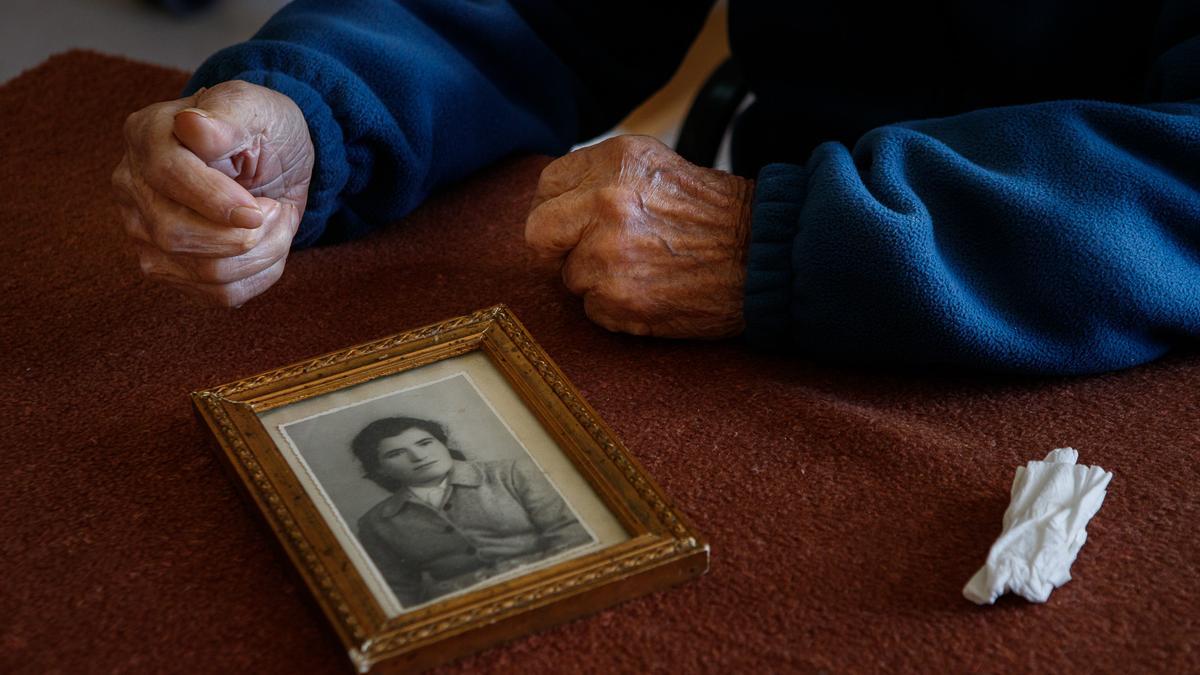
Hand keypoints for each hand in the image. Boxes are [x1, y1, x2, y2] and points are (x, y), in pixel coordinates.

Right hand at [111, 80, 313, 306]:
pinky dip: (259, 275)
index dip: (216, 200)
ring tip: (274, 222)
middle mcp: (132, 185)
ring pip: (202, 272)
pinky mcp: (170, 268)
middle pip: (174, 235)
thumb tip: (192, 125)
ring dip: (261, 254)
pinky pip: (218, 295)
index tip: (259, 208)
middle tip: (273, 210)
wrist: (273, 160)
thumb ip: (226, 116)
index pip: (167, 176)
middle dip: (242, 234)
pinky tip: (268, 246)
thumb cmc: (261, 128)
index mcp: (147, 134)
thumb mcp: (255, 109)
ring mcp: (144, 231)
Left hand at [525, 135, 753, 337]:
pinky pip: (593, 310)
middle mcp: (604, 202)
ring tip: (643, 273)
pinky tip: (652, 293)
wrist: (764, 255)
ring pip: (569, 277)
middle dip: (556, 250)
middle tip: (581, 258)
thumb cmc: (717, 215)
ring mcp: (608, 254)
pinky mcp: (618, 299)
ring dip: (597, 282)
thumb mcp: (658, 168)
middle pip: (539, 233)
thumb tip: (560, 202)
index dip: (555, 211)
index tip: (568, 226)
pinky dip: (616, 309)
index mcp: (614, 161)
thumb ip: (606, 178)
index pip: (548, 186)